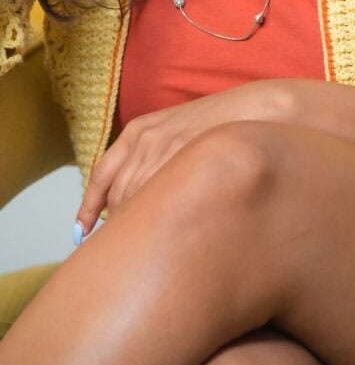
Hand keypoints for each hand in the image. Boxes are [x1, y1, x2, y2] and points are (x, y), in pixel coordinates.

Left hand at [74, 81, 298, 237]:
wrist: (263, 113)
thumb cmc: (225, 125)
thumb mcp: (180, 130)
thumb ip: (156, 156)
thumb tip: (140, 195)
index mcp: (139, 131)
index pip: (102, 176)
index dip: (90, 207)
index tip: (82, 230)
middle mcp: (145, 142)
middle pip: (117, 197)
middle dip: (117, 224)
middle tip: (125, 248)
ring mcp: (165, 155)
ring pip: (135, 205)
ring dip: (136, 229)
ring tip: (147, 251)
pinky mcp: (184, 166)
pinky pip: (159, 206)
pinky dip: (155, 225)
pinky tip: (164, 239)